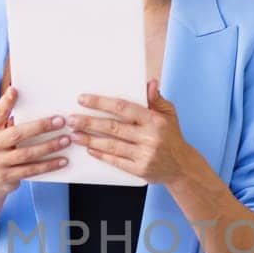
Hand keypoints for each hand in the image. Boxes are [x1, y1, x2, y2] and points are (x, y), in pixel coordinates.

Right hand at [0, 81, 71, 200]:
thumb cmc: (2, 148)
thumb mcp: (0, 133)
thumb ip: (11, 120)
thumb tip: (34, 104)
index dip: (6, 102)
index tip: (15, 90)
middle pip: (18, 134)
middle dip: (41, 127)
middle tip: (61, 121)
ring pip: (27, 154)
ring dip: (49, 147)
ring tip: (66, 140)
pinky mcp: (8, 176)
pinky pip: (32, 170)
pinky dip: (49, 165)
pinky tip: (63, 160)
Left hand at [67, 80, 198, 184]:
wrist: (182, 167)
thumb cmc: (171, 136)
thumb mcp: (169, 114)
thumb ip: (156, 99)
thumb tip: (149, 82)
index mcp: (154, 120)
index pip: (123, 108)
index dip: (101, 103)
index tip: (83, 99)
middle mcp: (149, 137)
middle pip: (113, 127)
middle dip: (89, 122)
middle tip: (71, 119)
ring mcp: (144, 155)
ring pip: (112, 145)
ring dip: (90, 140)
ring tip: (74, 135)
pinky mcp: (140, 170)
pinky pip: (116, 161)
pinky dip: (101, 155)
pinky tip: (89, 150)